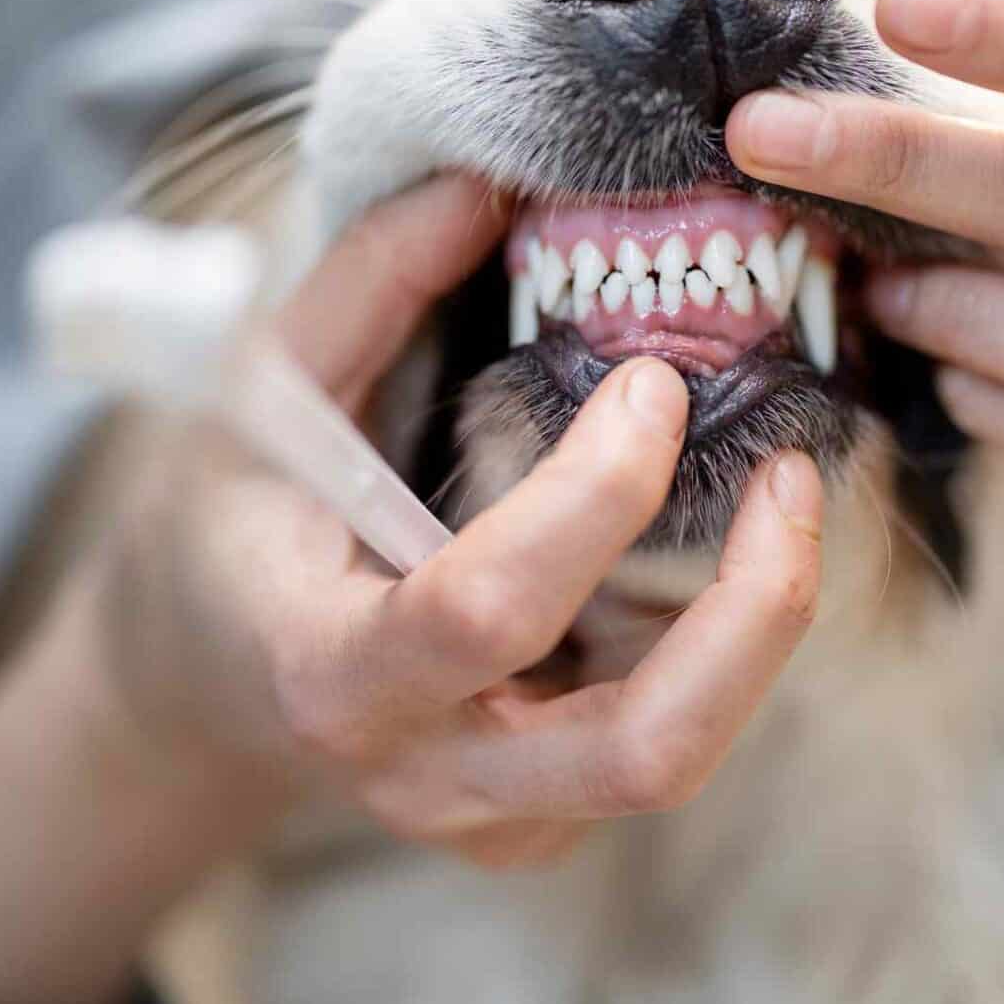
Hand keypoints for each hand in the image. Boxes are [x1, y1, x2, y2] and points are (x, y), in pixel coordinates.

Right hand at [0, 175, 820, 1003]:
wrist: (212, 680)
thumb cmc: (235, 523)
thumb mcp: (262, 394)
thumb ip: (370, 285)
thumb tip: (487, 181)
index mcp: (332, 670)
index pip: (484, 610)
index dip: (592, 495)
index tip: (650, 381)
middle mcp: (427, 773)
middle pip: (642, 751)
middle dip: (753, 611)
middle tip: (791, 475)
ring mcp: (498, 818)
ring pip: (681, 760)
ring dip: (763, 628)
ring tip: (788, 496)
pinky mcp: (549, 821)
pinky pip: (668, 744)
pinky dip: (724, 647)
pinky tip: (721, 549)